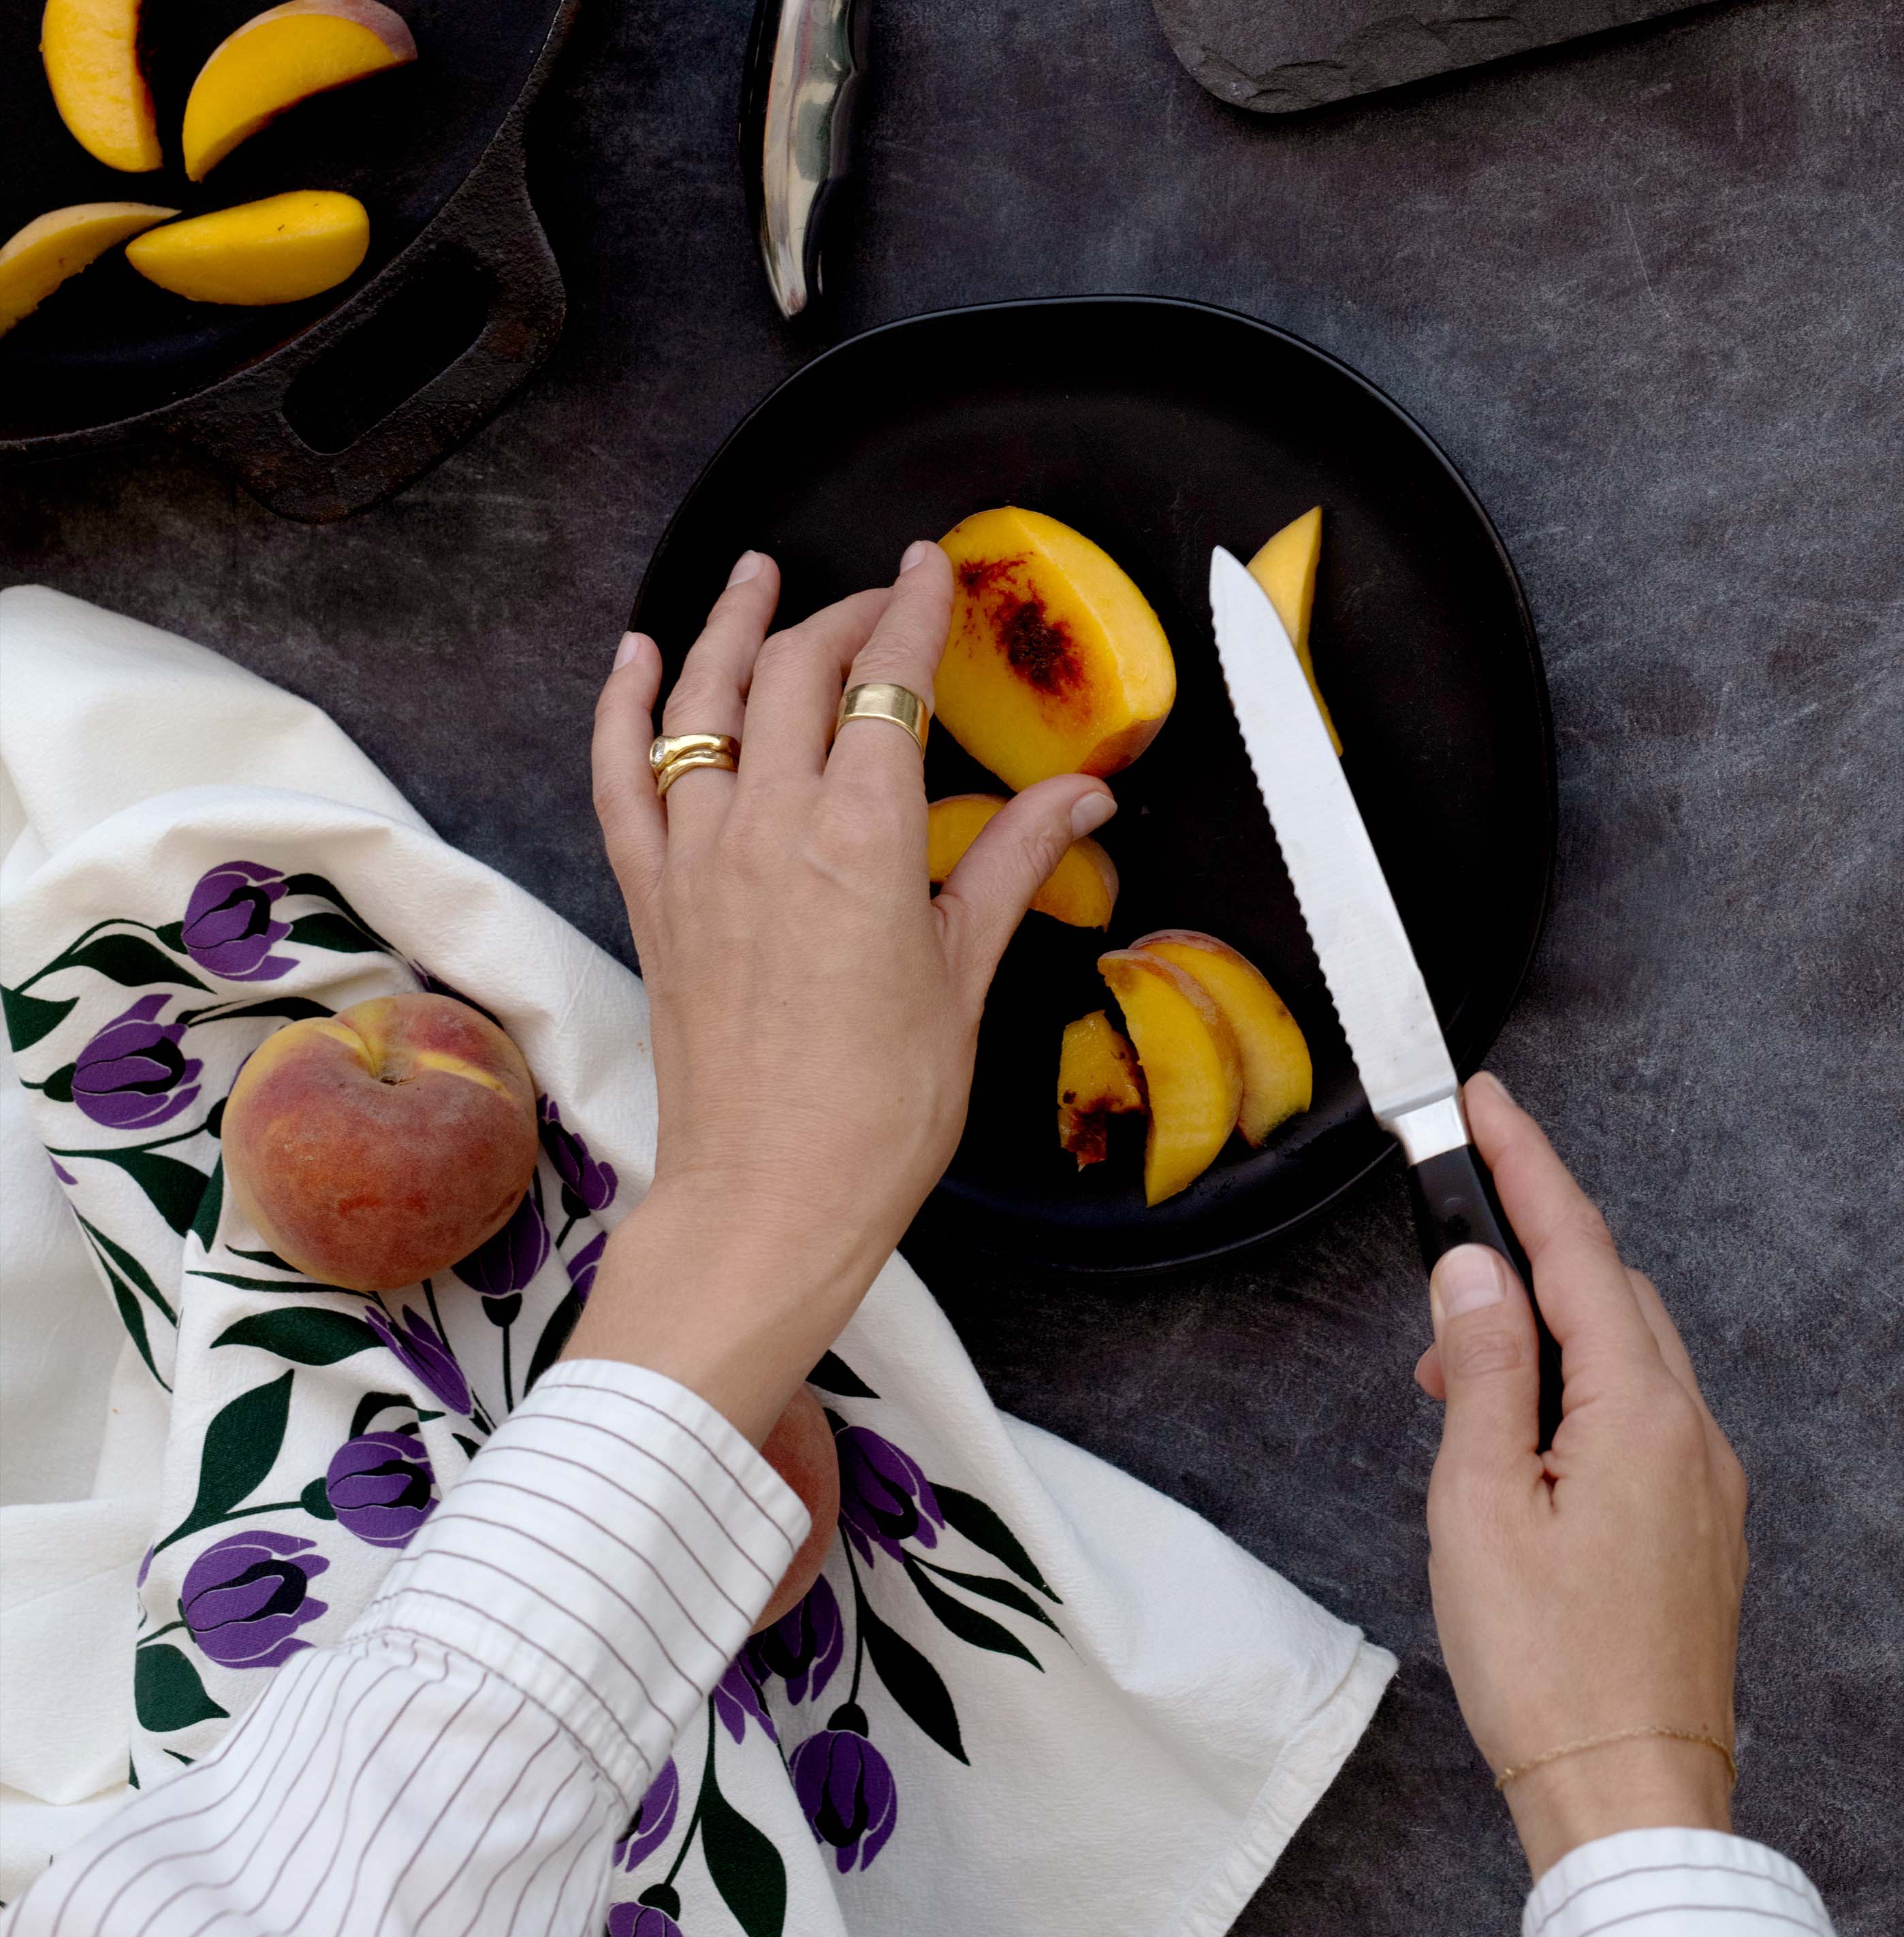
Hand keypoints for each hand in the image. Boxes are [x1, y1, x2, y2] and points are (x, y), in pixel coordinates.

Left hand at [573, 544, 1114, 1441]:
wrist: (769, 1200)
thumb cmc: (881, 1112)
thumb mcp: (964, 979)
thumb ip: (1011, 865)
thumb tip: (1082, 795)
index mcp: (863, 841)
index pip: (891, 684)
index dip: (914, 614)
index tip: (932, 570)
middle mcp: (768, 827)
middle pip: (799, 674)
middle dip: (844, 617)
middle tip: (879, 602)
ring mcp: (696, 857)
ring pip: (702, 701)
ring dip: (730, 625)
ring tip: (755, 572)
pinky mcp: (651, 897)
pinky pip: (620, 775)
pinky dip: (622, 707)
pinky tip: (636, 658)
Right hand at [1416, 1072, 1748, 1879]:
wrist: (1627, 1796)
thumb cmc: (1545, 1664)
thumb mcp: (1479, 1501)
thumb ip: (1482, 1368)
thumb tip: (1473, 1270)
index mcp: (1639, 1412)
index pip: (1576, 1248)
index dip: (1525, 1162)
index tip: (1485, 1098)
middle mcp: (1693, 1430)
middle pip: (1609, 1289)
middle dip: (1522, 1257)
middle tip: (1435, 1275)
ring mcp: (1706, 1479)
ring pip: (1624, 1351)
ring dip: (1541, 1334)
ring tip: (1452, 1384)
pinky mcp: (1699, 1522)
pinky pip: (1639, 1411)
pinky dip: (1573, 1391)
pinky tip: (1514, 1439)